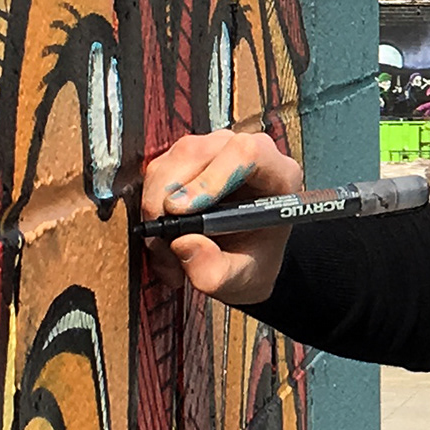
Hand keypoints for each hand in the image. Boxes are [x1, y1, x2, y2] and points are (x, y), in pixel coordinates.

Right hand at [141, 131, 302, 307]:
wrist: (243, 256)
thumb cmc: (252, 260)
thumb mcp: (242, 280)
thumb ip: (216, 270)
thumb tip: (183, 242)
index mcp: (277, 173)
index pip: (246, 153)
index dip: (210, 178)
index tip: (182, 212)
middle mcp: (245, 152)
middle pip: (194, 154)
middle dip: (167, 203)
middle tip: (166, 248)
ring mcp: (212, 150)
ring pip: (168, 164)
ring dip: (156, 211)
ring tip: (168, 253)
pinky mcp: (185, 158)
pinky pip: (156, 174)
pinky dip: (152, 209)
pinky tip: (165, 239)